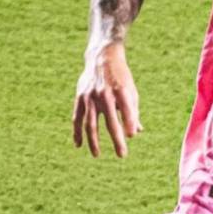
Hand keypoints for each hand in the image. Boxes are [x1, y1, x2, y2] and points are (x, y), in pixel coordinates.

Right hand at [72, 42, 141, 156]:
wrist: (102, 58)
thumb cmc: (121, 77)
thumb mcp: (131, 90)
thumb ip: (133, 111)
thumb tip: (136, 132)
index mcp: (121, 91)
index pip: (127, 110)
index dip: (129, 123)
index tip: (132, 136)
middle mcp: (105, 95)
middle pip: (110, 122)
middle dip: (117, 140)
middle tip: (123, 155)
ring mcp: (91, 97)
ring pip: (91, 124)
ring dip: (94, 141)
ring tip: (97, 155)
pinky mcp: (80, 98)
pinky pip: (78, 118)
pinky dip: (77, 132)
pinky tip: (79, 145)